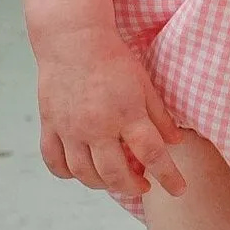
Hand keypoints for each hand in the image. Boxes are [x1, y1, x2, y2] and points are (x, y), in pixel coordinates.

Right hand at [33, 25, 188, 198]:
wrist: (73, 39)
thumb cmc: (113, 59)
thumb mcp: (144, 85)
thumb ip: (160, 117)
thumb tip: (176, 143)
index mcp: (127, 113)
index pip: (152, 154)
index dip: (169, 176)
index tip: (179, 190)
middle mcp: (97, 126)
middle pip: (116, 173)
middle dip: (133, 187)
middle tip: (143, 186)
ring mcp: (70, 128)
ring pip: (84, 173)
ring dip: (103, 184)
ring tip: (115, 179)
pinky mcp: (50, 125)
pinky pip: (54, 161)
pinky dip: (68, 173)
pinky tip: (82, 171)